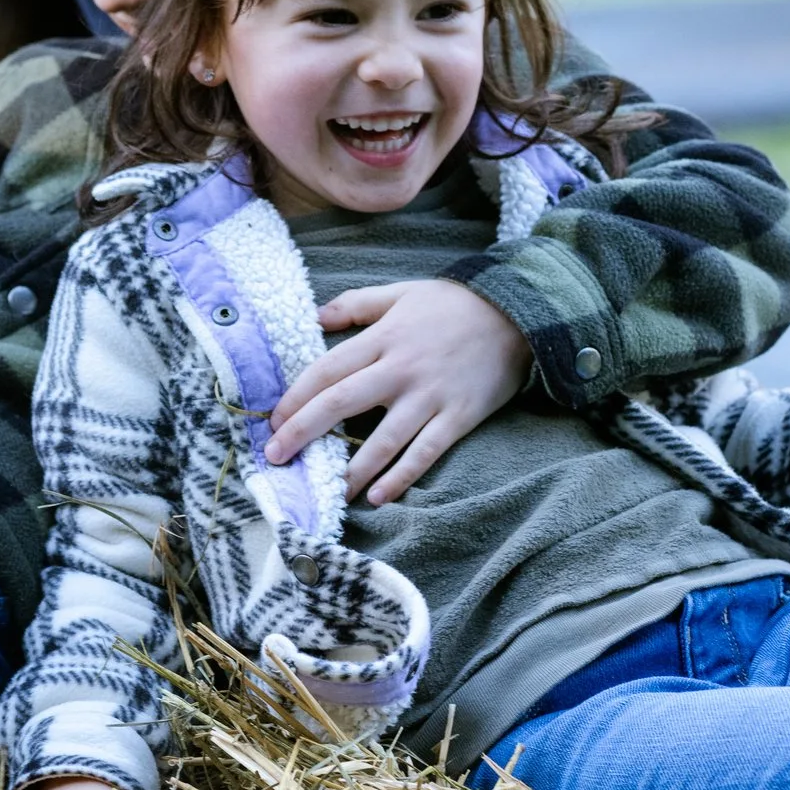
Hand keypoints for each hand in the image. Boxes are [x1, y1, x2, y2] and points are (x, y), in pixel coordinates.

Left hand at [268, 280, 532, 506]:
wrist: (517, 312)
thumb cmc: (454, 303)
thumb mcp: (401, 292)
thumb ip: (356, 304)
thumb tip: (316, 316)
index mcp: (382, 338)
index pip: (326, 371)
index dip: (295, 398)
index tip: (272, 422)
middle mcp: (401, 369)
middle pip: (341, 403)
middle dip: (304, 432)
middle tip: (277, 458)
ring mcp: (430, 396)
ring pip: (382, 439)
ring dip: (352, 468)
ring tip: (329, 490)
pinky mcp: (458, 417)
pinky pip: (425, 453)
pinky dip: (401, 477)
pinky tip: (378, 496)